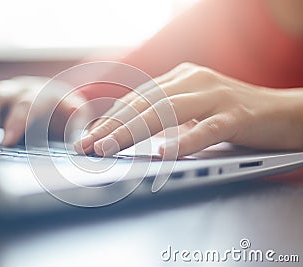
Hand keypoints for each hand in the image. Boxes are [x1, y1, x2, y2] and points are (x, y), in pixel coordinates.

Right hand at [0, 76, 86, 145]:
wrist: (52, 97)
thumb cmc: (62, 111)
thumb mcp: (75, 112)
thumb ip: (75, 114)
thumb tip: (74, 109)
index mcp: (40, 94)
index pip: (27, 106)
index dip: (16, 122)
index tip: (7, 141)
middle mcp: (18, 91)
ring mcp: (3, 95)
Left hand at [74, 63, 302, 158]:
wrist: (285, 112)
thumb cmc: (233, 114)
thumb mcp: (194, 110)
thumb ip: (168, 116)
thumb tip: (133, 135)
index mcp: (181, 78)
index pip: (138, 99)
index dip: (111, 118)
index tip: (88, 136)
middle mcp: (194, 80)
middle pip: (146, 104)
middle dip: (112, 126)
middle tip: (88, 145)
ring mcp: (216, 95)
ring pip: (168, 112)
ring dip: (134, 131)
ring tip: (109, 148)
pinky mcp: (237, 114)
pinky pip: (207, 128)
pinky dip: (183, 140)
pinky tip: (163, 153)